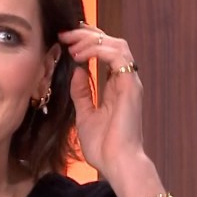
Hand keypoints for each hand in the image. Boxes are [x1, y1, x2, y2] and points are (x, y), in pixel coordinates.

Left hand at [59, 23, 145, 182]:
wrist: (117, 162)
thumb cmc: (103, 146)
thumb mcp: (85, 114)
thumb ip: (82, 93)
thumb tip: (77, 71)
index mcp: (116, 86)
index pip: (105, 52)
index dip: (87, 41)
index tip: (65, 39)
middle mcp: (125, 80)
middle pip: (111, 43)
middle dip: (87, 34)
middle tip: (65, 34)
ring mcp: (130, 82)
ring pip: (116, 44)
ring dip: (92, 40)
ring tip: (71, 45)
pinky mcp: (131, 85)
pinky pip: (118, 56)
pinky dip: (98, 51)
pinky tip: (80, 56)